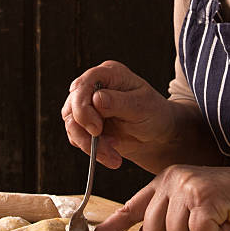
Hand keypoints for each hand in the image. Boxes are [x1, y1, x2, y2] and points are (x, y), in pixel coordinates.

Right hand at [62, 61, 177, 169]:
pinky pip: (76, 138)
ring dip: (89, 146)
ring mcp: (88, 107)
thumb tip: (96, 99)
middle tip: (107, 149)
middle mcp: (93, 88)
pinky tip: (110, 152)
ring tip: (112, 156)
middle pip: (72, 108)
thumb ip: (118, 102)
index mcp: (108, 74)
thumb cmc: (154, 115)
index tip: (97, 129)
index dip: (83, 108)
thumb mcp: (141, 107)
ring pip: (72, 126)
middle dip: (86, 133)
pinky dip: (91, 150)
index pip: (82, 86)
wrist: (157, 135)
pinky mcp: (85, 125)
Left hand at [89, 164, 229, 230]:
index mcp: (164, 181)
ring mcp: (187, 188)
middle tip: (200, 226)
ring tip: (215, 220)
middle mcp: (171, 181)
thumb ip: (167, 216)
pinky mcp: (204, 199)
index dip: (111, 228)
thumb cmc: (229, 203)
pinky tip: (225, 221)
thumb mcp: (192, 205)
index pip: (131, 208)